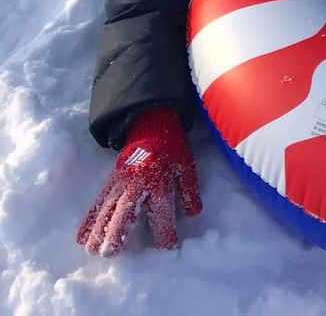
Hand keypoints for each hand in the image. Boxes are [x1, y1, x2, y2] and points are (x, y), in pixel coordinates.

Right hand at [77, 108, 201, 255]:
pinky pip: (98, 202)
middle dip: (117, 231)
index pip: (161, 209)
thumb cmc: (171, 147)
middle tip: (109, 253)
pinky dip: (89, 219)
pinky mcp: (109, 181)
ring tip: (92, 251)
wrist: (150, 123)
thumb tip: (193, 214)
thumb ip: (189, 189)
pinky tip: (80, 237)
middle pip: (126, 209)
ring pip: (107, 208)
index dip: (165, 230)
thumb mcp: (186, 164)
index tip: (167, 248)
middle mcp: (136, 182)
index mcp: (158, 178)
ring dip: (98, 229)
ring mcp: (119, 182)